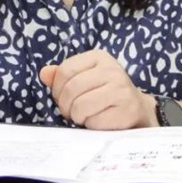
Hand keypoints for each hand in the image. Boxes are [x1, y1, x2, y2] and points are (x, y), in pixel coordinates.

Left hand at [39, 50, 156, 129]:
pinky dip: (91, 125)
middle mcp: (112, 70)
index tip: (62, 98)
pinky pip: (94, 121)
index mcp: (99, 57)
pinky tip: (99, 121)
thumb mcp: (85, 78)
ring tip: (85, 116)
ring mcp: (121, 89)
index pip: (64, 71)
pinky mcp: (127, 109)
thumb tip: (44, 73)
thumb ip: (63, 75)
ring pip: (80, 106)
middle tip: (71, 112)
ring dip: (78, 117)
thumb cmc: (105, 93)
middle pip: (71, 90)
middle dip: (66, 106)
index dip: (57, 89)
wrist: (137, 109)